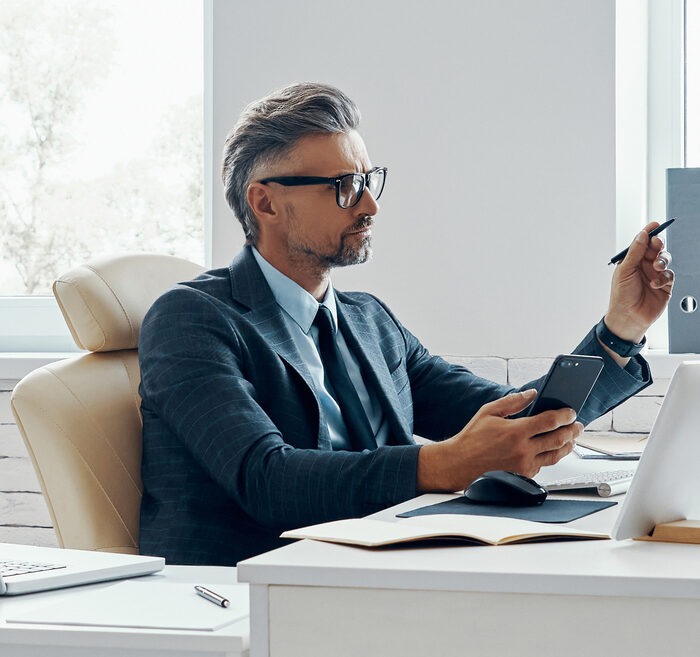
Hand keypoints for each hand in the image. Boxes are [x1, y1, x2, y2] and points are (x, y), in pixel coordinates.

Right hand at [416, 390, 582, 491]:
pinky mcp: (523, 476)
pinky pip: (543, 465)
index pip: (550, 421)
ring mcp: (524, 466)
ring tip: (571, 438)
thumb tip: (531, 393)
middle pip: (559, 439)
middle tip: (577, 425)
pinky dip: (549, 456)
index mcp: (516, 431)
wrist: (458, 464)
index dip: (564, 415)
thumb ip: (512, 402)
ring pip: (556, 455)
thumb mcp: (488, 412)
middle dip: (572, 430)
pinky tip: (551, 450)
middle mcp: (523, 450)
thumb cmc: (471, 439)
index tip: (570, 411)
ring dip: (568, 445)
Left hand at [605, 221, 674, 342]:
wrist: (628, 317)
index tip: (655, 224)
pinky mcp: (664, 286)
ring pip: (665, 259)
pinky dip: (663, 277)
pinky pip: (669, 275)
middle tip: (657, 244)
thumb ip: (635, 252)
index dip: (649, 233)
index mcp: (632, 261)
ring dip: (662, 260)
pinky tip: (655, 284)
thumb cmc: (621, 295)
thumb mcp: (625, 270)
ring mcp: (655, 275)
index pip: (642, 243)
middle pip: (656, 248)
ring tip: (656, 267)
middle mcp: (644, 266)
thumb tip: (642, 234)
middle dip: (658, 245)